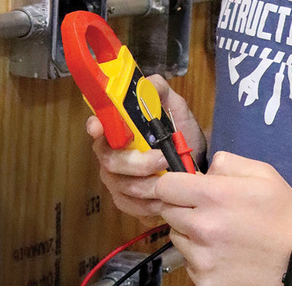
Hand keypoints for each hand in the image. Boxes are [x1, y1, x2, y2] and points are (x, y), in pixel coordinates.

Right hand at [86, 74, 206, 223]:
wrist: (195, 162)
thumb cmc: (180, 130)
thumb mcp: (174, 105)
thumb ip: (159, 90)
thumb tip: (147, 84)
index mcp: (119, 128)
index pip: (98, 125)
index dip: (96, 127)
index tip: (99, 128)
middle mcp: (110, 153)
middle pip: (111, 162)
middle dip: (137, 163)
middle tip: (163, 159)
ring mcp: (116, 179)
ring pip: (121, 187)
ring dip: (147, 186)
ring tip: (169, 183)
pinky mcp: (126, 201)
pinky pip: (129, 206)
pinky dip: (147, 206)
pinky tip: (163, 201)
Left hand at [155, 151, 291, 285]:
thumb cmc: (282, 214)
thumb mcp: (262, 173)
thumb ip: (226, 162)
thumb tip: (204, 169)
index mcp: (213, 197)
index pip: (165, 186)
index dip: (173, 182)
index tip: (184, 185)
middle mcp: (202, 228)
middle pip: (168, 211)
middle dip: (182, 205)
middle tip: (207, 208)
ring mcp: (202, 259)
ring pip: (177, 237)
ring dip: (190, 231)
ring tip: (220, 231)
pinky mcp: (205, 281)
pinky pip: (189, 262)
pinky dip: (200, 255)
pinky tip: (224, 251)